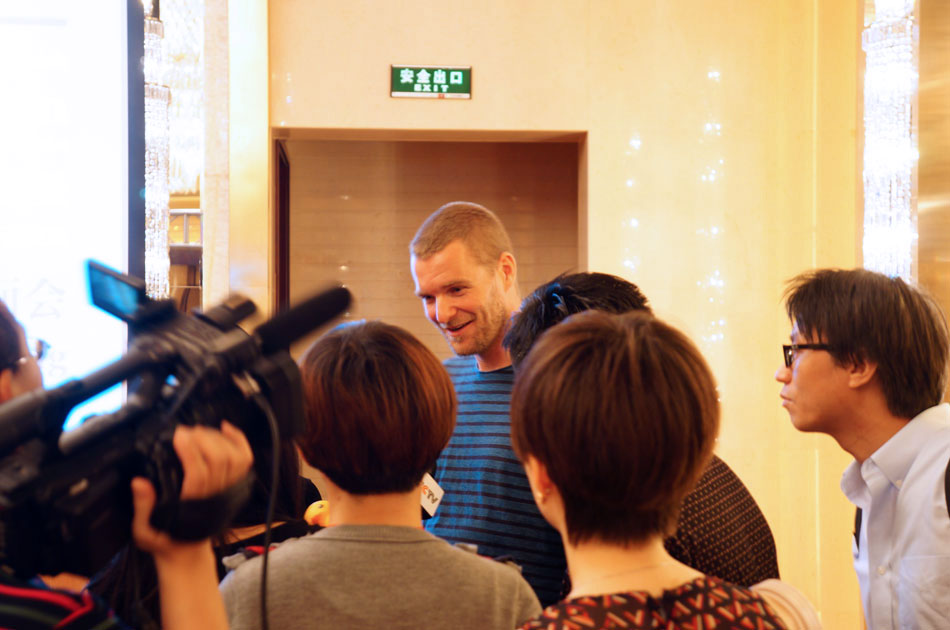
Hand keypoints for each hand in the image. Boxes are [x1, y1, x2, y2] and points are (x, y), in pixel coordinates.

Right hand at [132, 421, 252, 555]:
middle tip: (186, 431)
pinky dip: (238, 441)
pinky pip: (244, 461)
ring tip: (199, 431)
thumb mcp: (144, 530)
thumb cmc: (164, 539)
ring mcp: (228, 491)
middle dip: (204, 440)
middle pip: (220, 461)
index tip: (178, 435)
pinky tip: (225, 427)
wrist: (187, 552)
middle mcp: (214, 497)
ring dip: (218, 438)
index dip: (190, 451)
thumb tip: (139, 481)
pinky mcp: (235, 486)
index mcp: (192, 506)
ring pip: (234, 458)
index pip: (198, 473)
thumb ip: (142, 507)